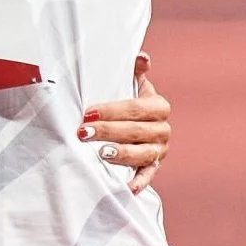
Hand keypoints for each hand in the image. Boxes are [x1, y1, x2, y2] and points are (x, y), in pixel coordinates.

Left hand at [78, 53, 170, 194]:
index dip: (112, 111)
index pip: (136, 108)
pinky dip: (139, 182)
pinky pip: (148, 176)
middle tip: (83, 132)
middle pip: (137, 131)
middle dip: (109, 131)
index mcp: (158, 107)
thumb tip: (141, 58)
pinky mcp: (152, 167)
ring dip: (122, 155)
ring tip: (102, 154)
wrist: (132, 124)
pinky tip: (126, 187)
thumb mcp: (130, 83)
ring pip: (143, 154)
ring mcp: (158, 150)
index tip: (88, 113)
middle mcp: (162, 129)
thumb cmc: (125, 102)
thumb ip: (134, 70)